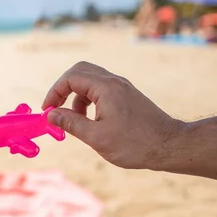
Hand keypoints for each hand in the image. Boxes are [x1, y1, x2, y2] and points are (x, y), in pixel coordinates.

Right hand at [42, 61, 183, 169]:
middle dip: (63, 88)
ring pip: (90, 80)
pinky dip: (89, 100)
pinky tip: (90, 120)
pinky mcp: (126, 95)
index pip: (71, 78)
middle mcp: (114, 82)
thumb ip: (71, 124)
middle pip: (80, 71)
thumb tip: (50, 115)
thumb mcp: (97, 137)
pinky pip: (101, 89)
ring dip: (76, 96)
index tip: (47, 111)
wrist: (169, 146)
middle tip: (55, 108)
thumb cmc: (135, 144)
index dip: (54, 92)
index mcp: (106, 88)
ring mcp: (122, 87)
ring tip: (74, 120)